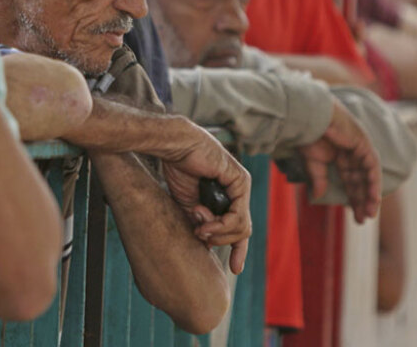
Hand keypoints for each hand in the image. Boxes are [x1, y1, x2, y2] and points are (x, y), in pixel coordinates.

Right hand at [160, 120, 252, 273]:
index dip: (238, 250)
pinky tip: (204, 222)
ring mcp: (242, 186)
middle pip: (241, 233)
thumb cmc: (178, 171)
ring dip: (217, 233)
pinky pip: (237, 216)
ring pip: (241, 228)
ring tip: (199, 228)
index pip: (240, 229)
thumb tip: (206, 249)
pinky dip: (221, 225)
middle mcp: (239, 192)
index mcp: (228, 198)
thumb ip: (202, 225)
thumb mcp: (190, 208)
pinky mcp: (240, 181)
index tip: (234, 269)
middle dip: (220, 240)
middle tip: (199, 234)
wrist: (174, 148)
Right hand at [297, 99, 381, 222]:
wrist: (307, 120)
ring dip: (371, 195)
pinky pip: (372, 166)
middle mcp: (353, 154)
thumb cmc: (308, 137)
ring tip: (370, 213)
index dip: (354, 200)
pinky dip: (374, 182)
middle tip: (364, 219)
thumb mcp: (313, 164)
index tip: (356, 217)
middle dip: (363, 200)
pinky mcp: (363, 143)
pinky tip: (374, 197)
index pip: (351, 182)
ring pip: (369, 176)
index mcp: (341, 157)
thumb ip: (319, 179)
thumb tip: (318, 196)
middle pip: (362, 182)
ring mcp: (360, 148)